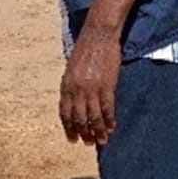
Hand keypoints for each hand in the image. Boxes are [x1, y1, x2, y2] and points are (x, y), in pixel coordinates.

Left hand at [59, 26, 119, 145]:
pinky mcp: (107, 85)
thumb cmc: (86, 49)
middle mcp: (76, 89)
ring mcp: (91, 88)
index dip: (69, 128)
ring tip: (102, 141)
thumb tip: (76, 104)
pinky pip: (107, 108)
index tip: (73, 139)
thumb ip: (72, 86)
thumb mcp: (72, 68)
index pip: (65, 113)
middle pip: (79, 118)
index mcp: (66, 85)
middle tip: (89, 143)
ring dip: (98, 131)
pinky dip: (109, 120)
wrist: (98, 35)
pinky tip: (112, 127)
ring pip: (93, 117)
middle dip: (84, 133)